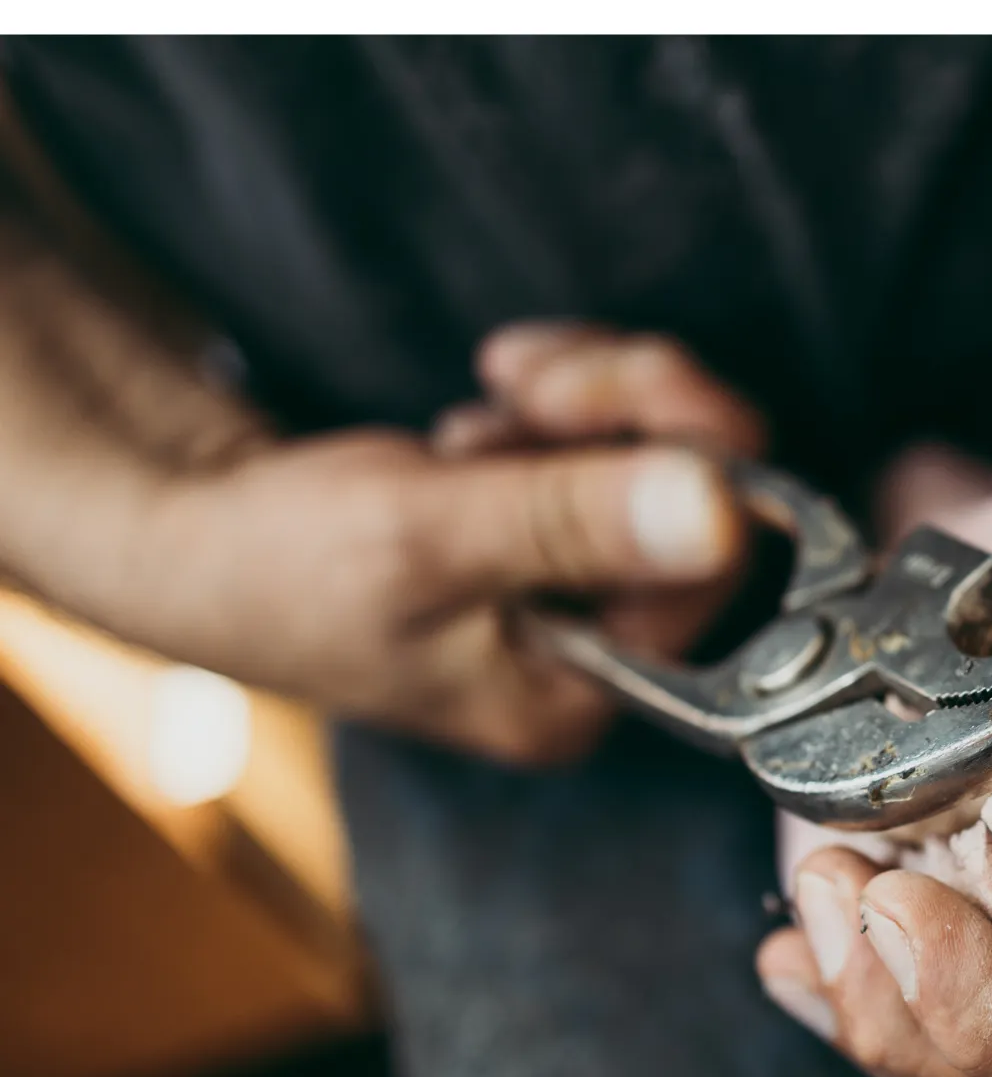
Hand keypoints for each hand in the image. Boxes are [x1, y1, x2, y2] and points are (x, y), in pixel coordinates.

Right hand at [81, 322, 764, 761]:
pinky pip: (615, 442)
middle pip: (706, 502)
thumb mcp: (425, 537)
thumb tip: (725, 512)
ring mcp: (579, 590)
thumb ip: (572, 520)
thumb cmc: (272, 564)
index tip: (594, 391)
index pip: (712, 570)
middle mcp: (597, 656)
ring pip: (664, 455)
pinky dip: (562, 401)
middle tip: (535, 379)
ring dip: (587, 396)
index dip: (684, 457)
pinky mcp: (555, 529)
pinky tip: (484, 413)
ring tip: (484, 407)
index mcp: (576, 697)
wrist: (181, 530)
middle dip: (632, 408)